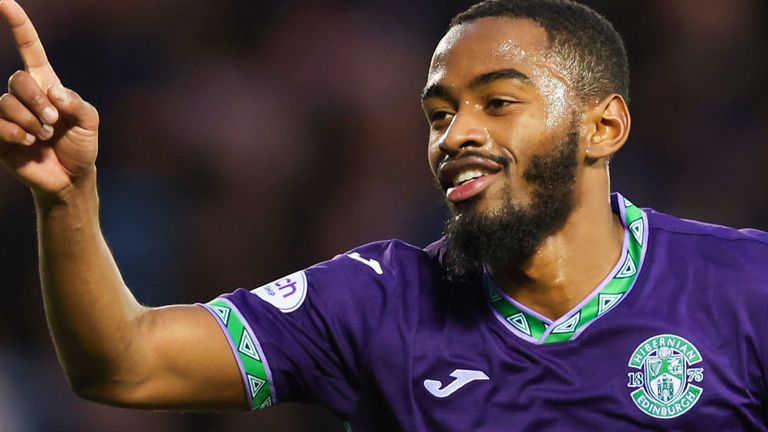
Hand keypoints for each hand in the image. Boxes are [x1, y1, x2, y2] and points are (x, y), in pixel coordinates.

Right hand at [0, 0, 98, 198]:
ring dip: (29, 121)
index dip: (18, 26)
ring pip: (6, 103)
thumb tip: (52, 93)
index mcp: (47, 85)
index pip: (29, 49)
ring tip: (44, 136)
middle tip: (52, 122)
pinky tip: (27, 143)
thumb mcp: (90, 122)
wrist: (71, 178)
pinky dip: (14, 133)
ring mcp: (9, 114)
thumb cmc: (81, 146)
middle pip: (17, 79)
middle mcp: (25, 96)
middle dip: (36, 101)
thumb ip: (76, 103)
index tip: (5, 3)